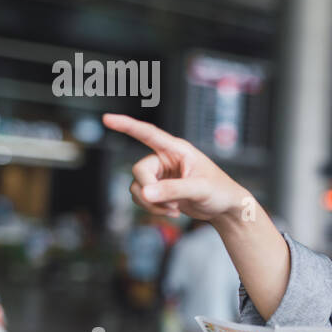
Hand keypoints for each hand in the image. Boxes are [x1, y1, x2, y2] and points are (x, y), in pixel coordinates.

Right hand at [102, 114, 247, 221]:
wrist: (225, 208)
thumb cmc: (219, 191)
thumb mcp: (199, 189)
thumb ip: (172, 190)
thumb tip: (145, 193)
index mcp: (177, 149)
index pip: (148, 134)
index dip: (127, 126)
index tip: (107, 119)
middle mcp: (165, 159)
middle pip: (139, 170)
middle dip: (150, 191)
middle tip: (170, 205)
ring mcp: (160, 175)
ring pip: (137, 187)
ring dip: (151, 203)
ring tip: (174, 210)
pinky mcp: (159, 189)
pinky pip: (142, 197)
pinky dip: (153, 208)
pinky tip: (173, 212)